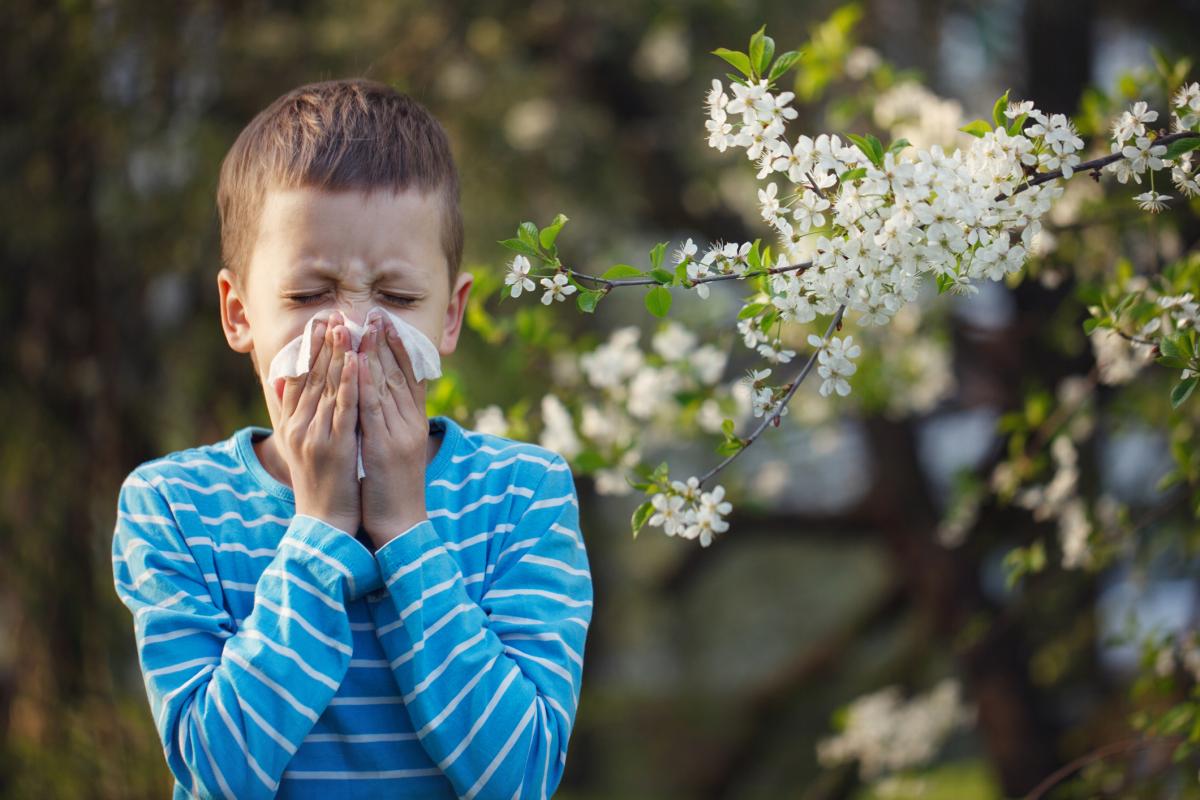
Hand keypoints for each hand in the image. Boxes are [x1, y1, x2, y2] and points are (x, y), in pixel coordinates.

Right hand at [276, 310, 361, 534]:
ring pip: (327, 387)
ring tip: (346, 326)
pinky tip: (357, 361)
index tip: (321, 323)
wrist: (325, 524)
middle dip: (324, 344)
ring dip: (338, 355)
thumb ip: (293, 413)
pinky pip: (344, 409)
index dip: (310, 349)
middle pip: (312, 377)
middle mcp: (300, 426)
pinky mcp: (334, 447)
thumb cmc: (319, 484)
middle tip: (334, 314)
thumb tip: (282, 381)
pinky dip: (350, 383)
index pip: (300, 378)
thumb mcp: (301, 445)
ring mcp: (316, 436)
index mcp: (293, 424)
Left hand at [357, 312, 428, 548]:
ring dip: (375, 354)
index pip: (410, 378)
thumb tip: (375, 403)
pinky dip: (365, 382)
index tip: (389, 324)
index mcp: (414, 424)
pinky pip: (373, 408)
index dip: (400, 349)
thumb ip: (387, 424)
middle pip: (400, 375)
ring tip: (365, 327)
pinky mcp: (384, 446)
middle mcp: (410, 424)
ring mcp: (399, 434)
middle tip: (377, 314)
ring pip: (387, 385)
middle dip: (387, 343)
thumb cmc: (392, 490)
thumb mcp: (392, 451)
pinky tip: (357, 363)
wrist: (399, 524)